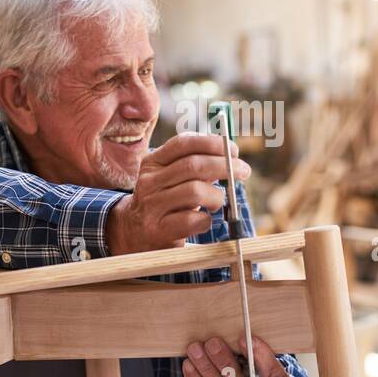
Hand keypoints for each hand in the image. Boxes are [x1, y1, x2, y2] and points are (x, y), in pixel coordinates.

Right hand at [105, 132, 250, 254]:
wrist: (134, 233)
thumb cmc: (164, 201)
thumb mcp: (171, 177)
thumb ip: (194, 165)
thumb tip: (230, 156)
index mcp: (153, 162)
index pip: (183, 143)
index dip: (213, 143)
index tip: (234, 150)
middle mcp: (149, 181)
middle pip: (193, 165)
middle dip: (225, 166)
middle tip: (243, 171)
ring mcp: (152, 206)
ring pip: (194, 191)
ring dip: (217, 195)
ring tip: (219, 200)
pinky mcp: (158, 230)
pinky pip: (191, 220)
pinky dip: (206, 220)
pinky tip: (204, 220)